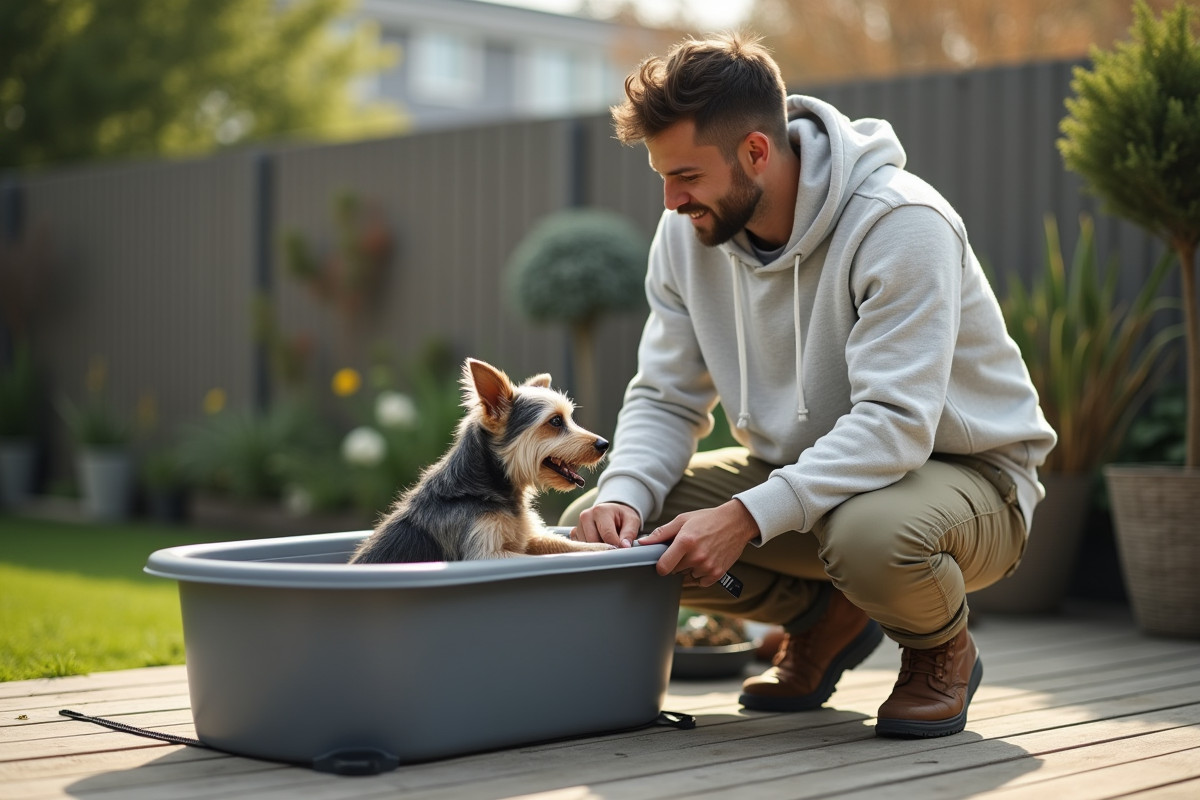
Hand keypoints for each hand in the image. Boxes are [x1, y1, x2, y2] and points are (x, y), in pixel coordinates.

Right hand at [571, 502, 641, 548]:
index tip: (622, 550)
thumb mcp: (631, 521)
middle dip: (605, 548)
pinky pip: (580, 546)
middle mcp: (586, 516)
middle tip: (615, 547)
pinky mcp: (574, 533)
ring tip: (606, 542)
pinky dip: (590, 549)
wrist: (612, 512)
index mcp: (600, 511)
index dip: (616, 545)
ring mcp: (578, 525)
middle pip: (594, 541)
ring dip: (598, 549)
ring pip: (587, 546)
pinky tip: (598, 543)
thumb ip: (629, 533)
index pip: (606, 534)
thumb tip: (625, 546)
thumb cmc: (622, 517)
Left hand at [637, 500, 759, 586]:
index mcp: (685, 542)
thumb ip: (661, 533)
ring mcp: (708, 567)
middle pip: (675, 571)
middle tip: (685, 550)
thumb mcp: (682, 520)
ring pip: (687, 576)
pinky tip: (704, 560)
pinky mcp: (717, 574)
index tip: (663, 560)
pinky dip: (700, 574)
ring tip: (698, 552)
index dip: (660, 565)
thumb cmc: (707, 519)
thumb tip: (642, 543)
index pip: (663, 567)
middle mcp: (697, 556)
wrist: (736, 522)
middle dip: (676, 563)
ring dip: (689, 568)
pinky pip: (700, 582)